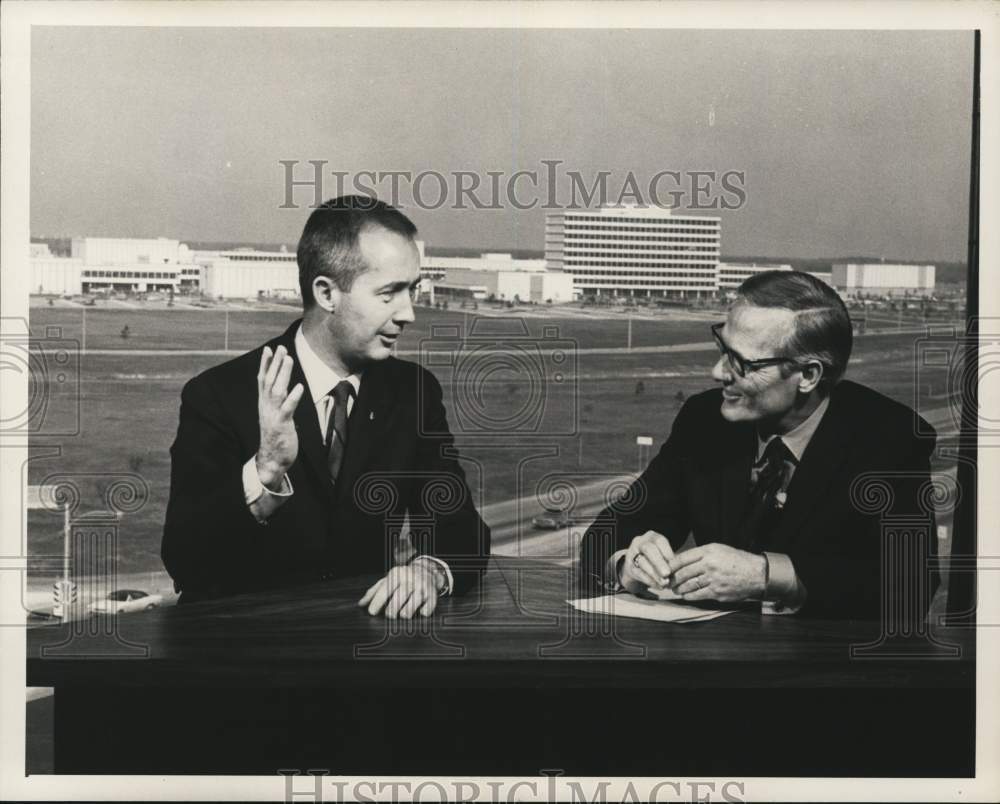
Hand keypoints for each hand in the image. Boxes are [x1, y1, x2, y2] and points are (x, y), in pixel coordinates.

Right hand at [256, 345, 304, 488]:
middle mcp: (266, 407)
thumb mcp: (275, 414)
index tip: (269, 349)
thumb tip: (282, 385)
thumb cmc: (276, 435)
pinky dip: (292, 397)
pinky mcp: (281, 425)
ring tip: (289, 359)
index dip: (266, 364)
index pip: (263, 380)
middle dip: (275, 363)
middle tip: (281, 347)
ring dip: (283, 374)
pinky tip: (299, 387)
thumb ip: (277, 400)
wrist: (272, 458)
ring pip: (277, 390)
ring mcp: (273, 415)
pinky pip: (287, 409)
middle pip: (269, 381)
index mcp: (264, 403)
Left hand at [358, 564, 440, 618]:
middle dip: (391, 611)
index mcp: (397, 574)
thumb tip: (361, 604)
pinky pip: (426, 610)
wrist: (427, 571)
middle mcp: (411, 579)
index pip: (386, 589)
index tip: (372, 612)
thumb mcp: (388, 580)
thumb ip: (374, 592)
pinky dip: (421, 613)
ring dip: (404, 614)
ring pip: (411, 607)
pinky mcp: (433, 596)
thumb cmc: (403, 578)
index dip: (377, 602)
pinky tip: (418, 610)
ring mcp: (423, 587)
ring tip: (402, 613)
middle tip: (389, 615)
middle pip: (398, 599)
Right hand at [621, 530, 674, 593]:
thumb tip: (678, 570)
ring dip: (655, 574)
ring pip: (643, 562)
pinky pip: (639, 574)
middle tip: (667, 573)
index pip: (659, 541)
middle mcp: (640, 542)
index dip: (668, 552)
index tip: (676, 564)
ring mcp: (632, 554)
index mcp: (652, 536)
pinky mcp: (629, 567)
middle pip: (648, 549)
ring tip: (665, 583)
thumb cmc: (656, 558)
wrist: (637, 566)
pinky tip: (658, 586)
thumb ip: (669, 560)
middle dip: (659, 562)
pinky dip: (650, 581)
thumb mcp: (663, 554)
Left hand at [667, 543, 766, 602]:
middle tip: (667, 581)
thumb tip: (682, 561)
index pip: (683, 558)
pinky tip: (685, 595)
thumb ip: (701, 554)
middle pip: (683, 573)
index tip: (665, 568)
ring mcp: (713, 580)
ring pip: (689, 585)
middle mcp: (710, 565)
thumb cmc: (737, 560)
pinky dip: (689, 596)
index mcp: (709, 552)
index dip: (671, 565)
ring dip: (679, 588)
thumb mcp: (719, 549)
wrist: (757, 574)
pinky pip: (698, 595)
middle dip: (673, 579)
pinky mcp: (717, 592)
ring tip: (675, 589)